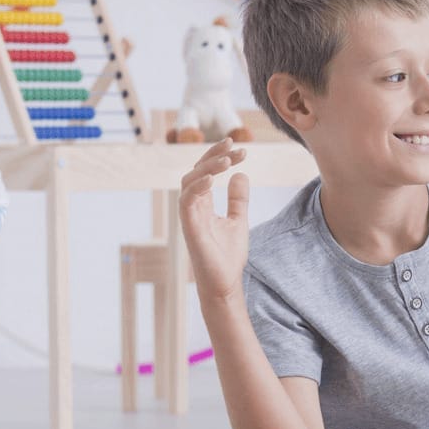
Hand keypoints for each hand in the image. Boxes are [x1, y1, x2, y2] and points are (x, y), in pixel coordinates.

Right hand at [177, 137, 250, 302]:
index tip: (239, 147)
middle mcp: (193, 206)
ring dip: (208, 168)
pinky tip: (213, 179)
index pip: (206, 173)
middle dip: (214, 156)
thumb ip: (238, 199)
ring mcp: (189, 216)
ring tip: (228, 160)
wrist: (225, 282)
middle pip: (196, 172)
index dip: (219, 157)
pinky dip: (198, 187)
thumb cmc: (227, 254)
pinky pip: (186, 201)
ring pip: (189, 182)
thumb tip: (241, 174)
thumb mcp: (238, 220)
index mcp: (203, 203)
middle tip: (235, 146)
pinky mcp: (189, 227)